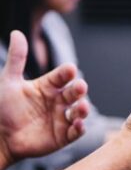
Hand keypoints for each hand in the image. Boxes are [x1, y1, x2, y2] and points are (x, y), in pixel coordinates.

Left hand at [0, 31, 88, 166]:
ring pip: (79, 112)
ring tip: (82, 107)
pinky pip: (75, 132)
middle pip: (74, 93)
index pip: (61, 77)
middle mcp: (58, 101)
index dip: (66, 73)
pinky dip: (79, 128)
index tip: (70, 69)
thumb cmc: (3, 109)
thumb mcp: (8, 82)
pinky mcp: (63, 136)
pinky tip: (78, 124)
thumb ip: (17, 59)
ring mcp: (62, 119)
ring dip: (83, 109)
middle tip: (80, 87)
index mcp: (48, 87)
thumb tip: (17, 33)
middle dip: (79, 89)